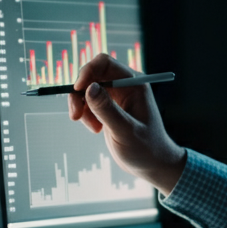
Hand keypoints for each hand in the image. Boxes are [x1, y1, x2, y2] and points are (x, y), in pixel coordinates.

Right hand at [68, 53, 186, 194]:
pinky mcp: (109, 107)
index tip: (76, 89)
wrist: (151, 164)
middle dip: (80, 93)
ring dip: (82, 107)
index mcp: (135, 83)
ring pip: (86, 90)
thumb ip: (107, 109)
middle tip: (75, 116)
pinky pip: (88, 103)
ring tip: (93, 128)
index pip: (105, 63)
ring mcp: (116, 95)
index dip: (87, 71)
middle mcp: (125, 85)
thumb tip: (89, 87)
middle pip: (92, 75)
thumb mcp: (125, 130)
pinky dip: (86, 115)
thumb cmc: (145, 148)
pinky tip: (96, 130)